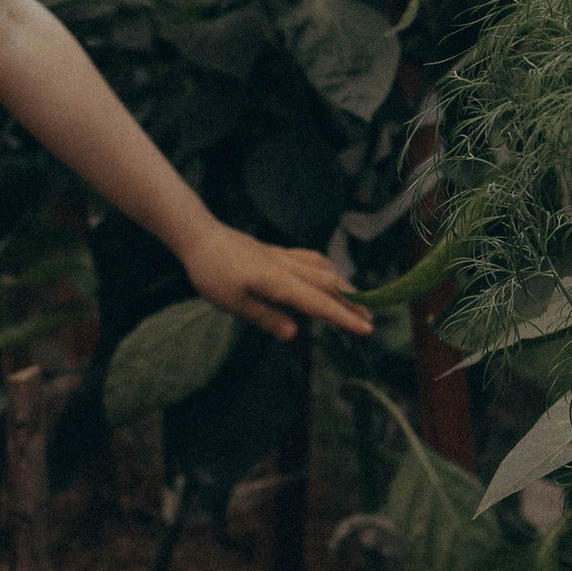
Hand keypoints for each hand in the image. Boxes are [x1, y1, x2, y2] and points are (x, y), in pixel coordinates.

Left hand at [183, 221, 371, 345]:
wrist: (200, 236)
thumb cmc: (212, 273)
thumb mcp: (233, 303)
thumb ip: (265, 317)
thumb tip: (294, 333)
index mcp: (279, 282)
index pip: (319, 303)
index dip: (344, 318)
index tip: (366, 330)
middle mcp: (288, 267)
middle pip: (329, 285)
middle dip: (352, 304)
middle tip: (371, 321)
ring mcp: (284, 257)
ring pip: (324, 270)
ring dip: (344, 286)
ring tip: (358, 301)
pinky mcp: (278, 251)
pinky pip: (312, 259)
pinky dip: (328, 270)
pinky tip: (328, 274)